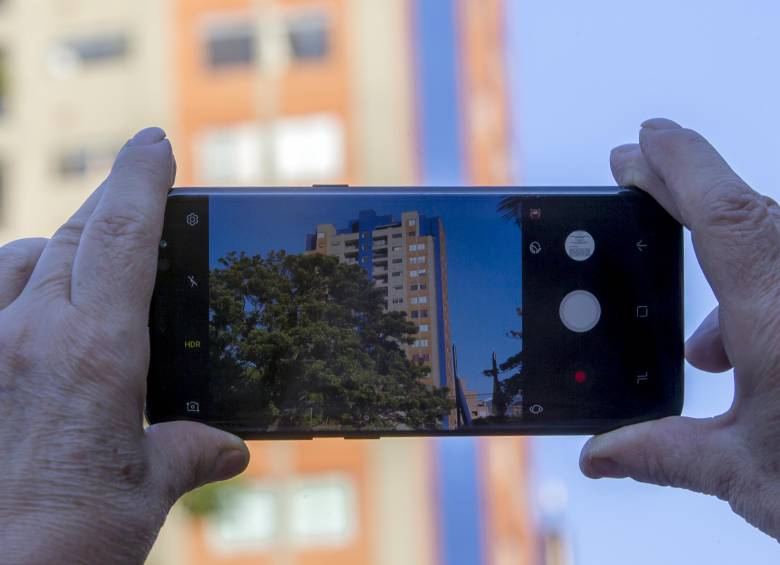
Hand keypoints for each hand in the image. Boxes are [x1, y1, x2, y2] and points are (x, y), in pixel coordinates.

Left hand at [0, 128, 249, 563]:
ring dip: (62, 244)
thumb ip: (190, 453)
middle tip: (140, 192)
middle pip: (78, 233)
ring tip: (88, 258)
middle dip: (114, 203)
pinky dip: (17, 280)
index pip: (126, 235)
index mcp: (98, 350)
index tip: (155, 141)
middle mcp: (35, 334)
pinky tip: (31, 304)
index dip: (142, 177)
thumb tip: (229, 449)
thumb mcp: (147, 489)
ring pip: (24, 257)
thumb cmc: (73, 537)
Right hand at [580, 118, 779, 538]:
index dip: (677, 165)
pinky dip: (771, 294)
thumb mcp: (747, 476)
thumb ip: (663, 453)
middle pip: (750, 217)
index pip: (722, 214)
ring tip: (710, 347)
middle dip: (689, 202)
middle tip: (643, 187)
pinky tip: (759, 356)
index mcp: (779, 318)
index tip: (643, 139)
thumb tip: (599, 456)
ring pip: (778, 248)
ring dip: (737, 272)